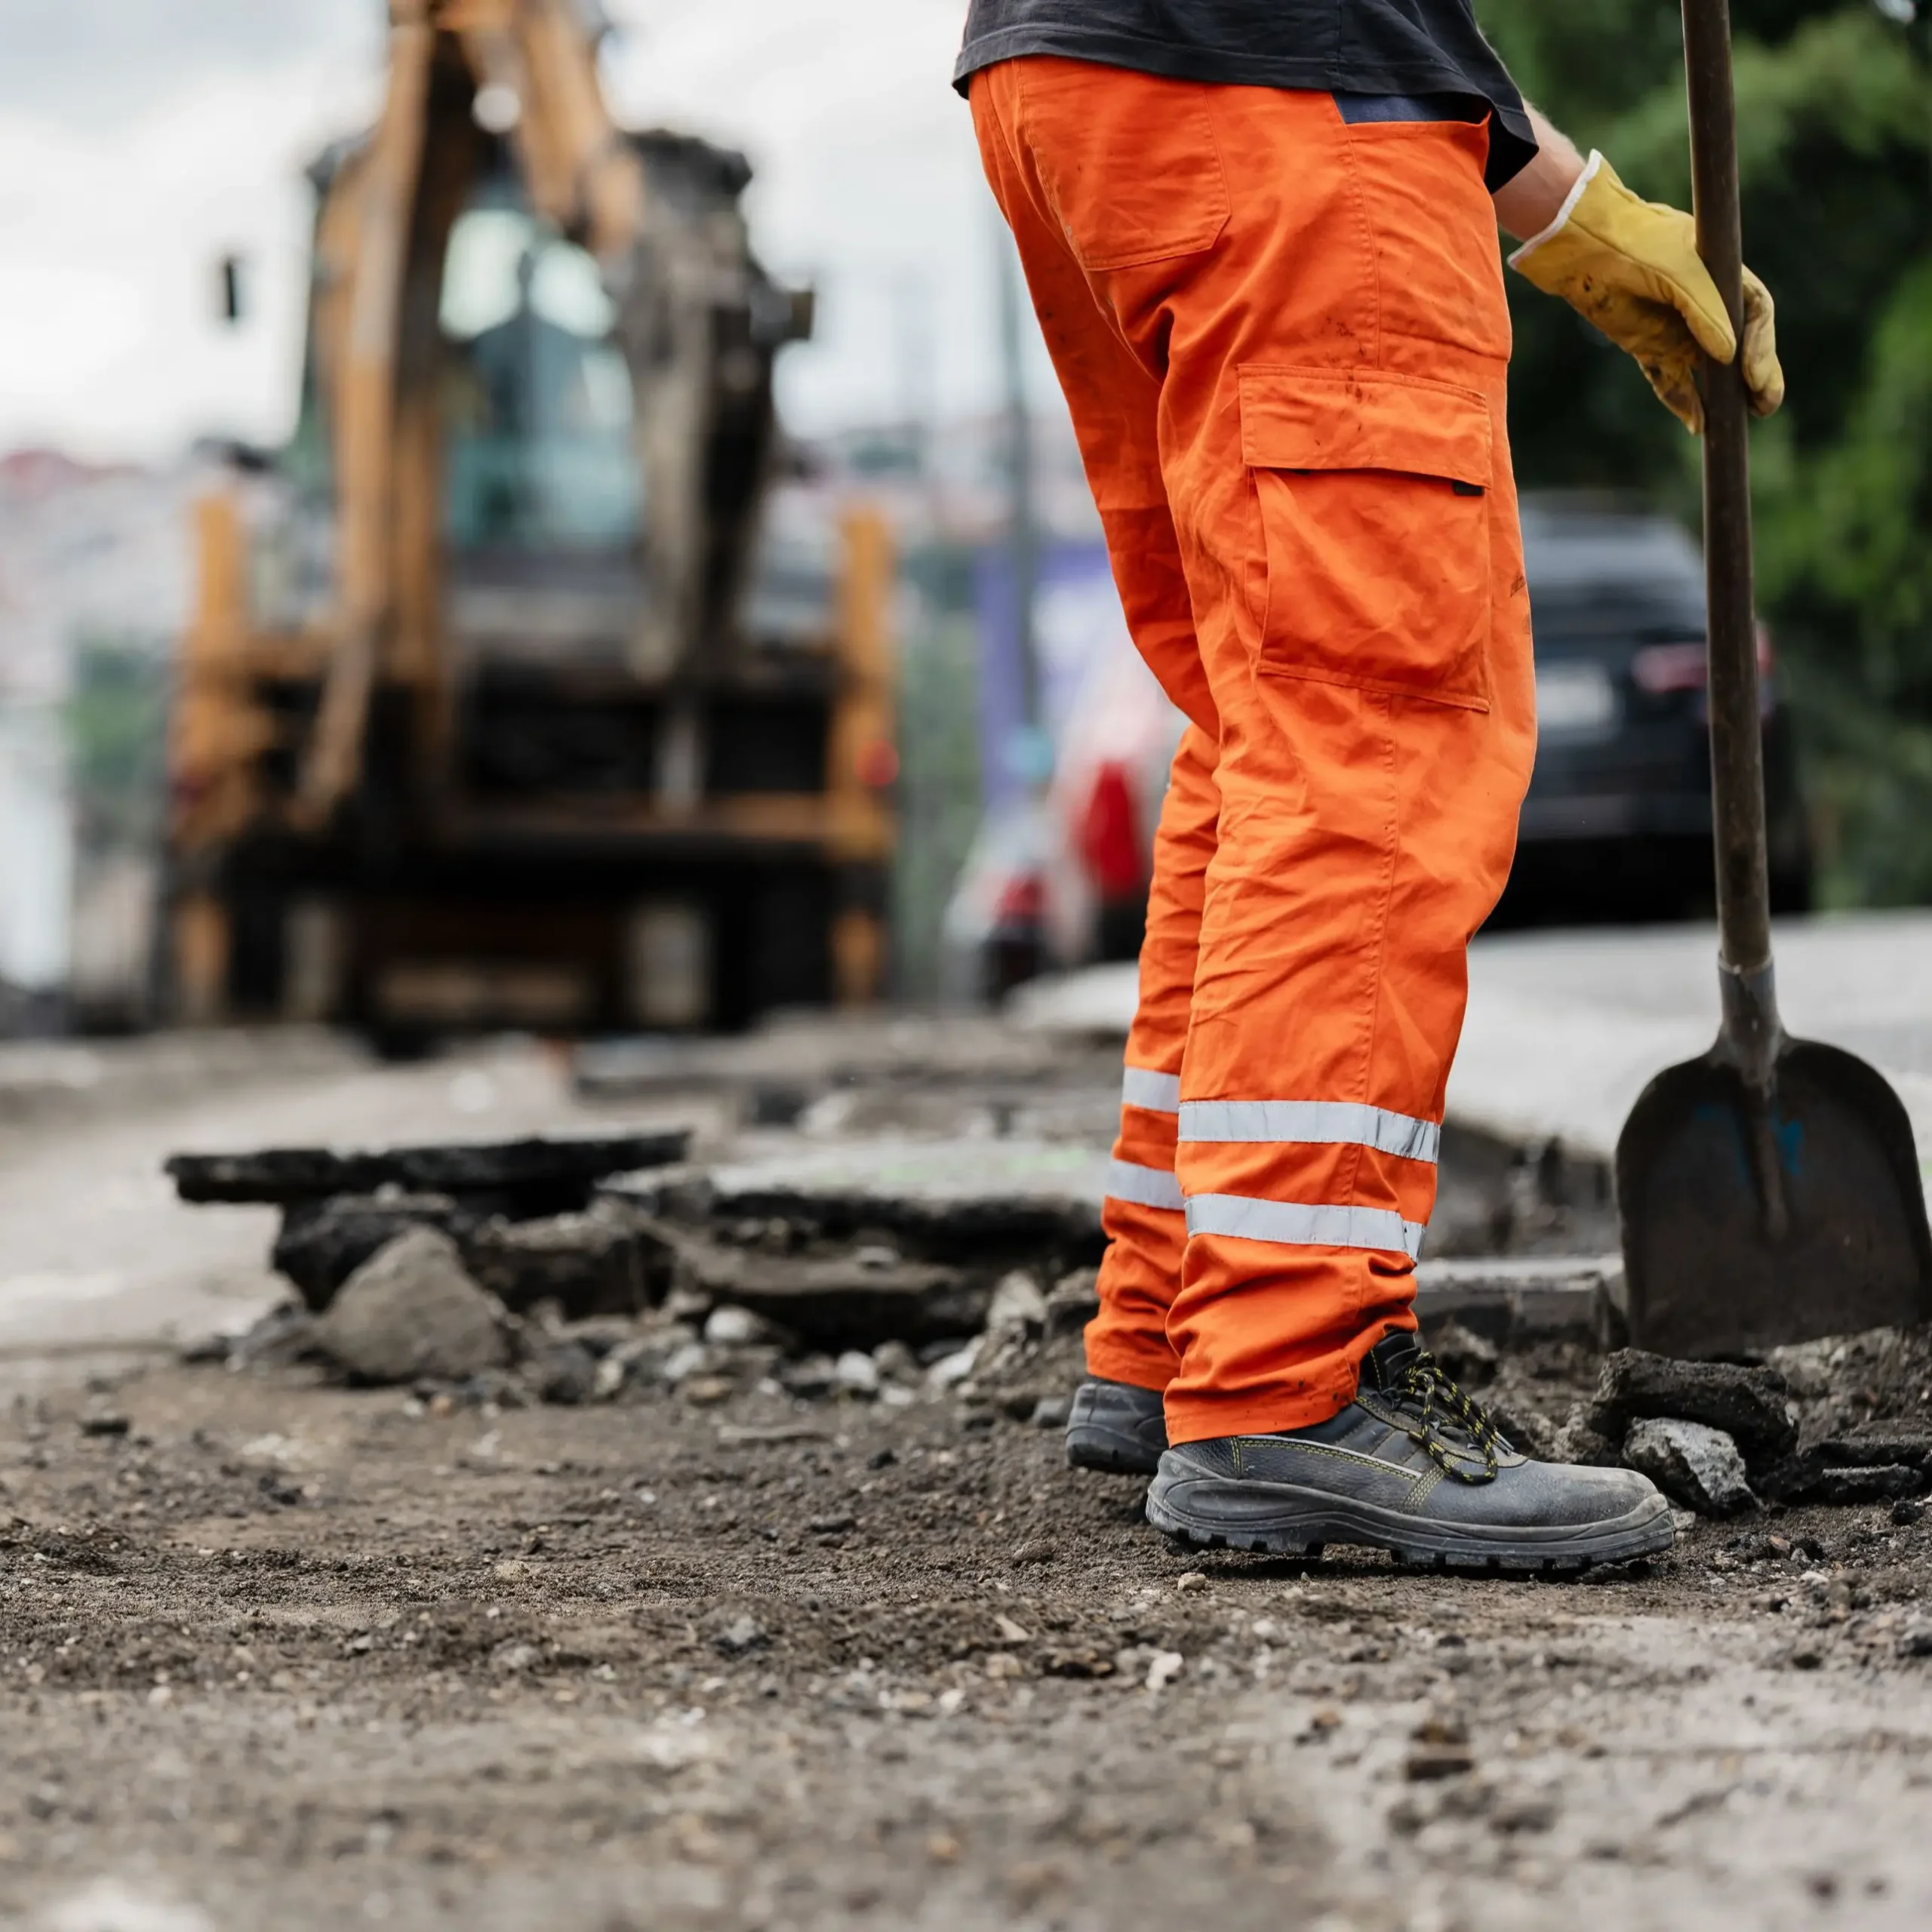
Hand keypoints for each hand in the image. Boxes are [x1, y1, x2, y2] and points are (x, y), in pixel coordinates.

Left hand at [1510, 153, 1782, 432]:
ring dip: (1721, 397)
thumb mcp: (1679, 271)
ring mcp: (1675, 327)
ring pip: (1706, 370)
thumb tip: (1728, 357)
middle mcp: (1704, 304)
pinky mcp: (1646, 345)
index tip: (1757, 378)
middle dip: (1754, 378)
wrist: (1581, 241)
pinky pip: (1670, 381)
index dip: (1763, 346)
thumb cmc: (1636, 242)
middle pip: (1738, 347)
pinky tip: (1698, 425)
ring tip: (1733, 424)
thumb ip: (1705, 312)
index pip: (1756, 314)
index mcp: (1722, 276)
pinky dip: (1683, 402)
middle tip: (1764, 407)